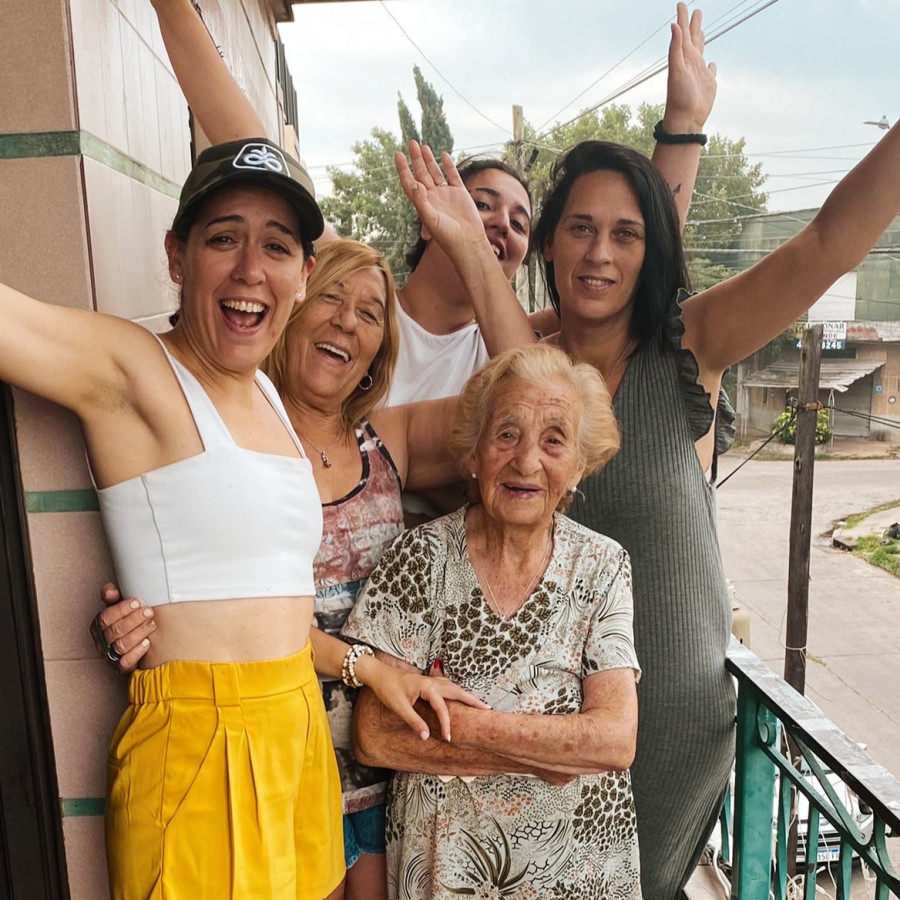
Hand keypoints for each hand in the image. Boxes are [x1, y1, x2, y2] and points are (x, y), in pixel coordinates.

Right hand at [89, 582, 154, 672]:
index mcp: (98, 625)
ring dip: (138, 633)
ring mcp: (110, 655)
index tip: (137, 602)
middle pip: (114, 631)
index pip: (105, 618)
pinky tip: (147, 643)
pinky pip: (125, 663)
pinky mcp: (121, 667)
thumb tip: (110, 591)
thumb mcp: (120, 606)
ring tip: (151, 624)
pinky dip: (137, 652)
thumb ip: (114, 596)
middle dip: (134, 620)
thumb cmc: (127, 621)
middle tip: (149, 612)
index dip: (121, 609)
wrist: (137, 643)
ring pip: (120, 646)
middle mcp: (101, 641)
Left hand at [360, 654, 489, 742]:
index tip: (449, 737)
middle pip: (457, 691)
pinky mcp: (427, 681)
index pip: (443, 707)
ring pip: (454, 687)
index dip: (447, 723)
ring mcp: (431, 680)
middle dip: (472, 700)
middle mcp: (432, 682)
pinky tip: (459, 694)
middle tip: (487, 709)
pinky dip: (457, 691)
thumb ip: (414, 722)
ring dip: (466, 695)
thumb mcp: (399, 707)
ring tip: (478, 703)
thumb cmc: (387, 689)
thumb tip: (427, 737)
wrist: (378, 674)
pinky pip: (447, 685)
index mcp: (427, 687)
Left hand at [395, 141, 486, 255]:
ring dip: (429, 160)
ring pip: (435, 172)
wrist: (468, 241)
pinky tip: (443, 155)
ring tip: (423, 146)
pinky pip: (452, 175)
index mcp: (423, 203)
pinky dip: (448, 165)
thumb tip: (414, 183)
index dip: (403, 168)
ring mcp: (446, 194)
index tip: (398, 154)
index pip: (409, 182)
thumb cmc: (447, 235)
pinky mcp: (460, 193)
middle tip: (411, 143)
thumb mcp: (430, 219)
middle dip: (415, 159)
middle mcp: (433, 197)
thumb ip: (421, 201)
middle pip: (421, 174)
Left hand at [663, 2, 716, 132]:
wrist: (686, 120)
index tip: (681, 3)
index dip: (682, 17)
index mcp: (683, 57)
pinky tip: (711, 63)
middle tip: (694, 10)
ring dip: (701, 39)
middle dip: (693, 24)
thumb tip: (674, 25)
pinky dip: (711, 65)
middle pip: (692, 38)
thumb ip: (675, 48)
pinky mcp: (708, 83)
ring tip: (702, 30)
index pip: (683, 32)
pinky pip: (710, 70)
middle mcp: (691, 62)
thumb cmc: (679, 97)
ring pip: (701, 51)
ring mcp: (699, 72)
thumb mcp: (677, 70)